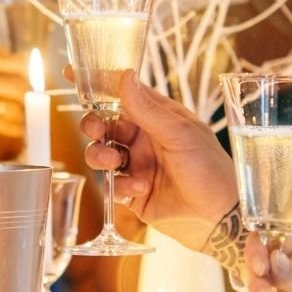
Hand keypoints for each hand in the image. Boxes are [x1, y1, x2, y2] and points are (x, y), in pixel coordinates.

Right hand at [0, 47, 27, 158]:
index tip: (40, 88)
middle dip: (33, 100)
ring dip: (26, 118)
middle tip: (38, 110)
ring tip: (30, 124)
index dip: (34, 77)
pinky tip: (20, 133)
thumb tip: (27, 78)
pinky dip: (16, 130)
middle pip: (20, 85)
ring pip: (14, 107)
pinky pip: (5, 125)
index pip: (18, 63)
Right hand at [74, 69, 239, 245]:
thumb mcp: (180, 135)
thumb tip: (124, 76)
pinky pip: (113, 184)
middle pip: (105, 124)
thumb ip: (148, 109)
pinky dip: (121, 185)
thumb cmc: (210, 170)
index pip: (124, 93)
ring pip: (102, 153)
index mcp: (160, 117)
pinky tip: (141, 189)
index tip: (72, 73)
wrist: (219, 218)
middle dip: (94, 125)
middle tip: (97, 131)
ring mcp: (139, 165)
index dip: (98, 83)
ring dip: (101, 155)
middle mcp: (146, 138)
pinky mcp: (134, 193)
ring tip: (115, 162)